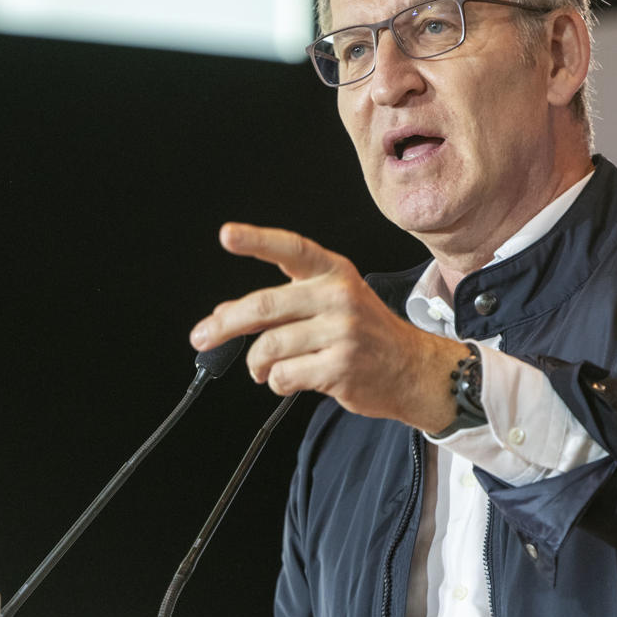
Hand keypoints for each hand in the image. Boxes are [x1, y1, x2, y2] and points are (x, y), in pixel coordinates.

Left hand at [190, 223, 467, 431]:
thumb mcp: (333, 305)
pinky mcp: (340, 366)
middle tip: (202, 336)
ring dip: (256, 363)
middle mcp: (338, 296)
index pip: (291, 248)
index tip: (226, 235)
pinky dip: (277, 382)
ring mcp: (341, 331)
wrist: (414, 370)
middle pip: (264, 305)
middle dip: (225, 324)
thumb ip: (283, 305)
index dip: (256, 240)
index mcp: (334, 272)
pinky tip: (289, 380)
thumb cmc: (367, 336)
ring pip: (268, 346)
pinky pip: (284, 375)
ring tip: (261, 368)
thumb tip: (223, 316)